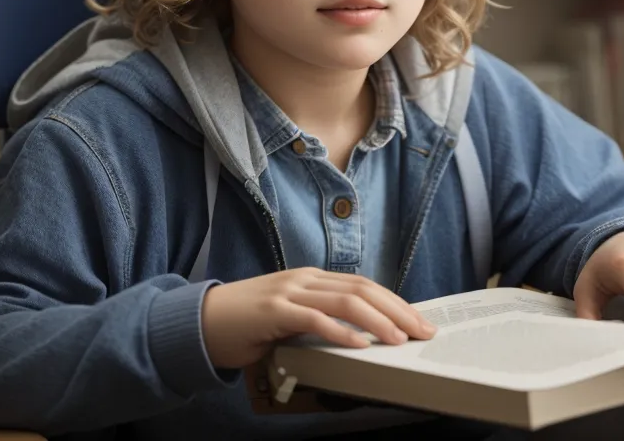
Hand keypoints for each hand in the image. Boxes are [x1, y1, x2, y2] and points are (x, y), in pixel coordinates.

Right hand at [200, 268, 437, 369]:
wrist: (201, 321)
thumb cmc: (248, 324)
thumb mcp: (291, 316)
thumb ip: (320, 318)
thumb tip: (360, 335)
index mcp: (312, 278)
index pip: (364, 285)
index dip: (395, 302)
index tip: (419, 321)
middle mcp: (305, 279)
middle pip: (363, 289)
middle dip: (397, 310)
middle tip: (422, 331)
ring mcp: (289, 291)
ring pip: (345, 300)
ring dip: (377, 321)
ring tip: (399, 338)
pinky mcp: (273, 311)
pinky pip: (315, 319)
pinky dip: (341, 332)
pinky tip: (360, 344)